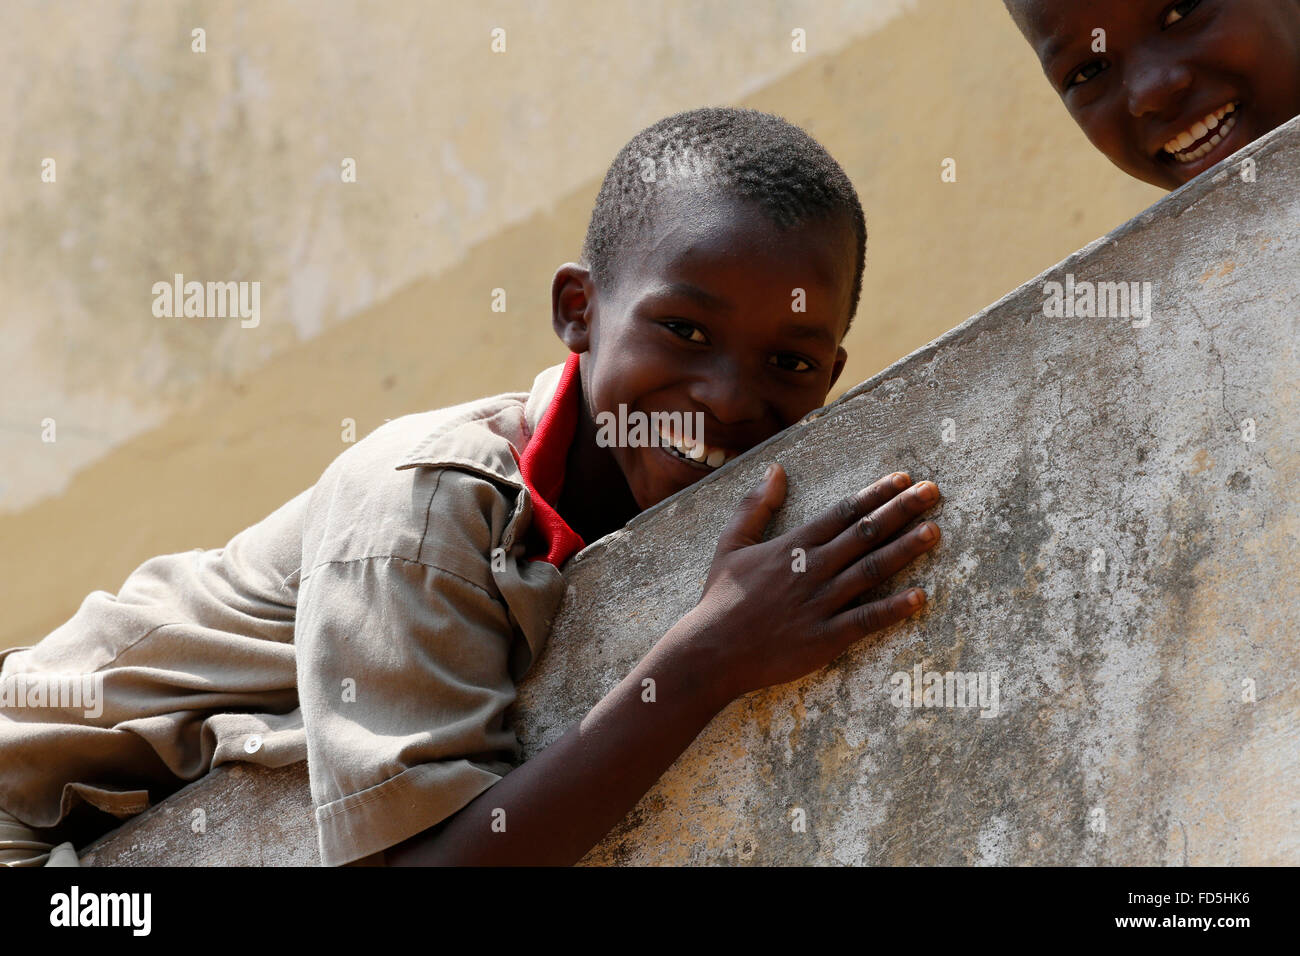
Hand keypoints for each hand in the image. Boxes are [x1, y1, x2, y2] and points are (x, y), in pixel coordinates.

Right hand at [681, 465, 939, 700]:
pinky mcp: (825, 637)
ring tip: (934, 531)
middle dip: (902, 510)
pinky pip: (865, 619)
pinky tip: (920, 596)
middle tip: (932, 492)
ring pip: (871, 570)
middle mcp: (812, 569)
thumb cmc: (721, 598)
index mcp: (793, 545)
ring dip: (905, 549)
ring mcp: (820, 603)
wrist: (712, 651)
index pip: (843, 512)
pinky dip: (893, 608)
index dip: (875, 493)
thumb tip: (774, 470)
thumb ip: (755, 506)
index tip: (903, 478)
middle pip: (865, 533)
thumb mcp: (730, 544)